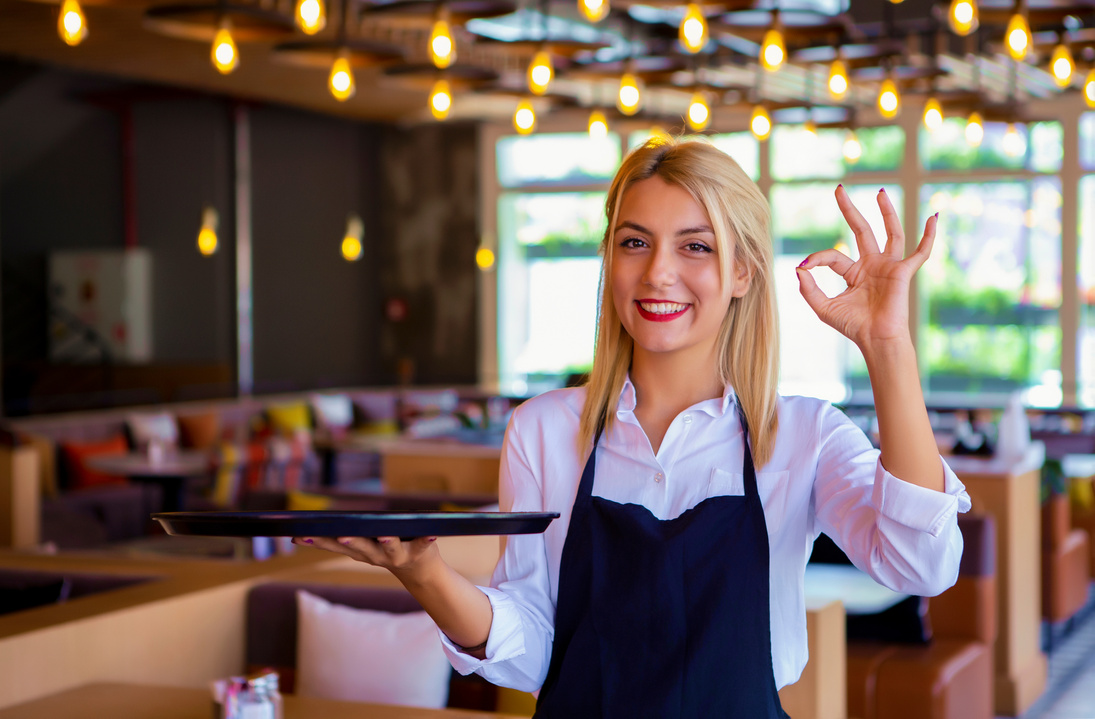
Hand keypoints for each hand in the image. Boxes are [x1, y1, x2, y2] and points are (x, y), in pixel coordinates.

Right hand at [291, 535, 441, 578]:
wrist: (419, 570)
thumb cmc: (384, 548)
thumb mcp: (358, 545)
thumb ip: (335, 538)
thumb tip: (296, 535)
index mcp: (359, 550)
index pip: (334, 544)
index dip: (318, 541)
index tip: (300, 535)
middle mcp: (376, 554)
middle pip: (361, 547)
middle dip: (350, 541)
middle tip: (341, 534)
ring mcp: (398, 554)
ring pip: (390, 548)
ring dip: (387, 542)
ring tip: (385, 535)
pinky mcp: (420, 550)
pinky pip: (424, 543)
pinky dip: (428, 538)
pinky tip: (432, 532)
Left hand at [795, 185, 936, 349]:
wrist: (875, 340)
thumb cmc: (853, 327)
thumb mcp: (823, 307)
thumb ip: (809, 289)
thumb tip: (798, 268)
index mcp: (854, 273)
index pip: (833, 256)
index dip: (817, 259)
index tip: (804, 265)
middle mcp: (872, 265)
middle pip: (861, 230)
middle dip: (849, 210)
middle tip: (838, 189)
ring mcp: (889, 267)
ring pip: (890, 233)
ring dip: (886, 212)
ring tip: (880, 192)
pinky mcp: (903, 272)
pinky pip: (920, 251)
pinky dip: (929, 235)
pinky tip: (933, 217)